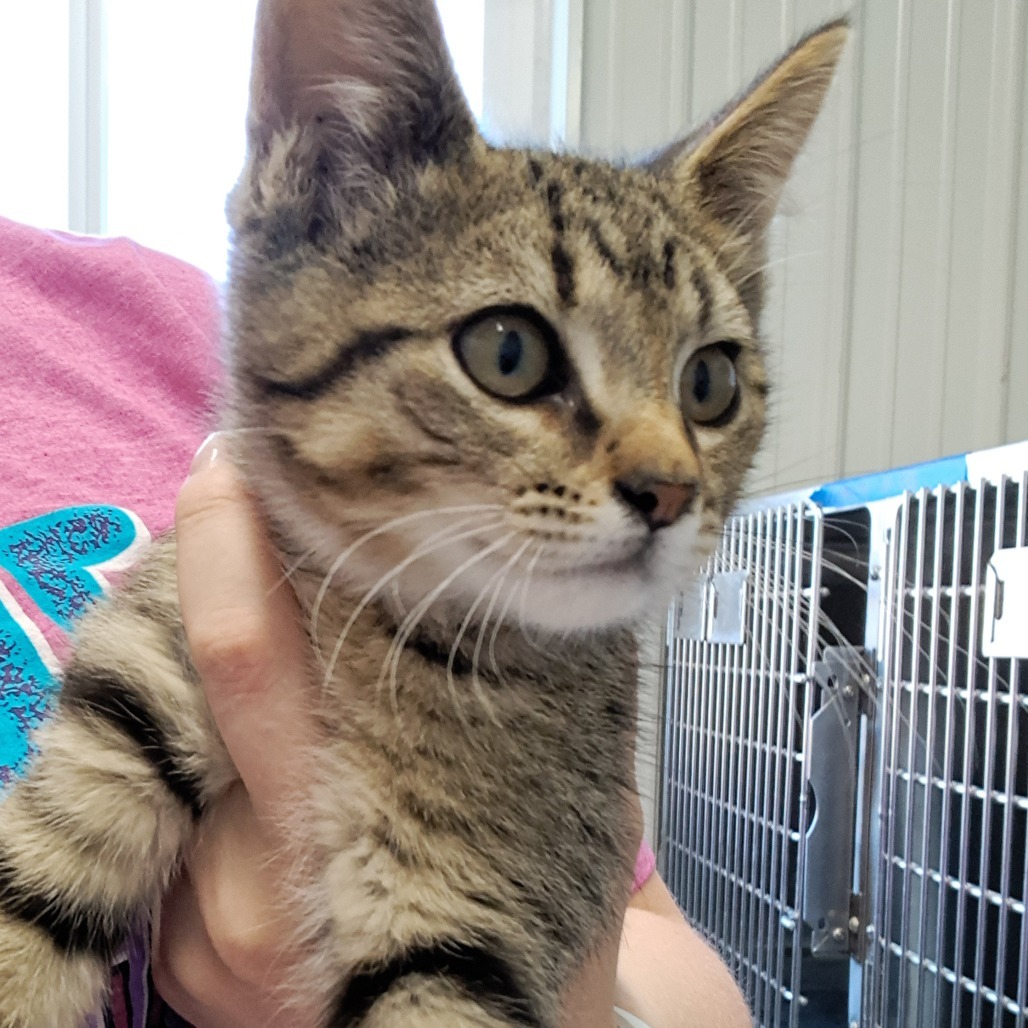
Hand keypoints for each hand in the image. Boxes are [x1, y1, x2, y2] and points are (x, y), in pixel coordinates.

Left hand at [152, 436, 630, 1026]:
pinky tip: (277, 734)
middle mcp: (249, 890)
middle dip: (212, 585)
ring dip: (221, 662)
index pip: (249, 656)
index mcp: (361, 828)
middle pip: (187, 685)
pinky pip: (180, 805)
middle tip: (256, 506)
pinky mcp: (173, 954)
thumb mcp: (562, 764)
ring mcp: (197, 937)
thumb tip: (433, 534)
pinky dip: (214, 743)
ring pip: (177, 738)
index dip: (228, 542)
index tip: (237, 461)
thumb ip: (499, 663)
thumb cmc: (557, 887)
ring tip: (294, 638)